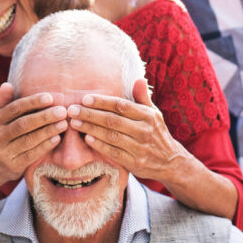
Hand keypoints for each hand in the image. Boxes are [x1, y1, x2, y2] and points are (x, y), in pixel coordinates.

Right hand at [0, 84, 68, 183]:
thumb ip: (4, 102)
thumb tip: (7, 84)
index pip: (15, 109)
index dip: (32, 103)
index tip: (50, 97)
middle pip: (23, 124)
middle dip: (44, 117)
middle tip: (62, 111)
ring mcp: (5, 152)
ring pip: (29, 140)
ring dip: (48, 131)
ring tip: (64, 123)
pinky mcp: (13, 166)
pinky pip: (31, 155)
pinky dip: (45, 146)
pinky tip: (57, 138)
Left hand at [68, 79, 184, 182]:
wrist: (170, 162)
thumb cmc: (156, 133)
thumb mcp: (154, 114)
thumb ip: (143, 97)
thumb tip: (138, 79)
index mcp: (147, 115)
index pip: (121, 105)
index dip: (102, 102)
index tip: (85, 99)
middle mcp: (144, 130)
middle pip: (112, 120)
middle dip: (90, 114)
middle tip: (72, 110)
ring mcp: (140, 147)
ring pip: (111, 136)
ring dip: (91, 128)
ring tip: (75, 123)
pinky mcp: (135, 162)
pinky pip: (114, 152)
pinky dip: (100, 145)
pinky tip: (87, 138)